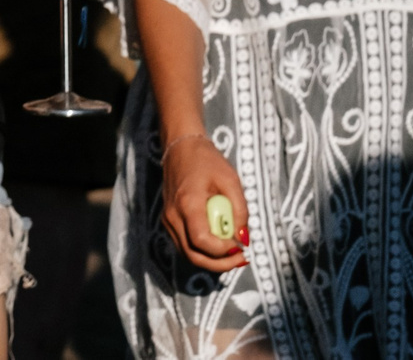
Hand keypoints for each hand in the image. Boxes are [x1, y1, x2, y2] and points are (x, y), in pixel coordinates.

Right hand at [158, 132, 248, 273]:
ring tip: (233, 254)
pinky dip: (202, 251)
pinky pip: (185, 245)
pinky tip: (219, 245)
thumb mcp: (231, 181)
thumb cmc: (207, 161)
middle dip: (220, 264)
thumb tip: (243, 239)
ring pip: (188, 254)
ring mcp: (168, 219)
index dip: (224, 251)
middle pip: (193, 255)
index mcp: (187, 204)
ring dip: (211, 261)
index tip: (241, 246)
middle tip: (241, 259)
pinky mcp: (169, 220)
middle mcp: (173, 216)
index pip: (202, 241)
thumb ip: (240, 211)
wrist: (180, 147)